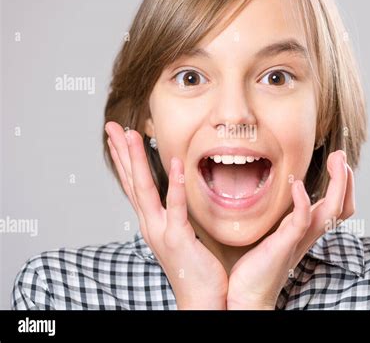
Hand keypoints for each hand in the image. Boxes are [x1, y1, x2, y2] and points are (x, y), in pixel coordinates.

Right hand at [105, 122, 227, 309]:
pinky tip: (175, 163)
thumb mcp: (179, 235)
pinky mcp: (178, 238)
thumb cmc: (193, 267)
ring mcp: (161, 231)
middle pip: (132, 182)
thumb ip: (174, 214)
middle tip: (112, 127)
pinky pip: (176, 207)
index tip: (118, 137)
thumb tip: (174, 195)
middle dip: (121, 153)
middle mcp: (150, 225)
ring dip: (138, 161)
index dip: (124, 160)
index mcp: (151, 222)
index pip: (133, 185)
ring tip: (132, 135)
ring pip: (145, 190)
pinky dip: (174, 184)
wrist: (200, 299)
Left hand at [226, 150, 353, 309]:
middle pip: (341, 207)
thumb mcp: (273, 232)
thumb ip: (280, 216)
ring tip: (336, 160)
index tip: (337, 160)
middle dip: (345, 180)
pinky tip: (299, 187)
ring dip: (337, 184)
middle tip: (340, 155)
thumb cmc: (256, 264)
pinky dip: (304, 203)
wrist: (247, 294)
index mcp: (306, 229)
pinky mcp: (285, 244)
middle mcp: (309, 234)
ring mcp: (299, 239)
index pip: (336, 206)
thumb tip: (280, 195)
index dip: (342, 184)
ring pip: (332, 211)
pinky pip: (301, 222)